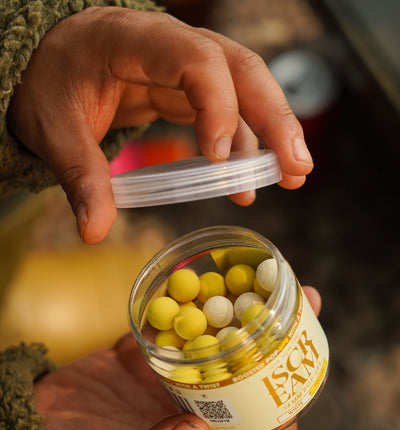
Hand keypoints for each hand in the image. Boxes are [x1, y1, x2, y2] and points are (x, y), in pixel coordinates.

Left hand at [8, 8, 312, 244]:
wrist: (56, 64)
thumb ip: (79, 175)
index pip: (194, 58)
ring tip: (292, 176)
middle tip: (296, 165)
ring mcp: (185, 67)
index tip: (219, 158)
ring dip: (273, 132)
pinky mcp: (188, 91)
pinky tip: (251, 180)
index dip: (217, 105)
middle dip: (274, 117)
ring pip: (245, 88)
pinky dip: (245, 145)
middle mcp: (171, 46)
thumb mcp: (53, 127)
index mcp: (134, 39)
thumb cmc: (52, 84)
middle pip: (239, 68)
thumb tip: (94, 231)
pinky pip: (228, 112)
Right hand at [33, 286, 320, 429]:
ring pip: (219, 344)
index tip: (299, 370)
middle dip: (278, 342)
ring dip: (244, 314)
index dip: (288, 409)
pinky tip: (206, 274)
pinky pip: (175, 325)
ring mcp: (173, 381)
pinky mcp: (146, 355)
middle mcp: (198, 413)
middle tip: (303, 301)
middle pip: (252, 378)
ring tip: (268, 277)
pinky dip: (189, 302)